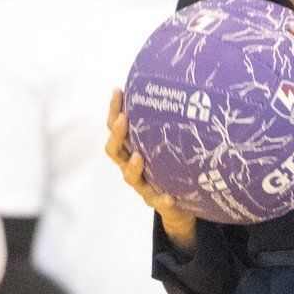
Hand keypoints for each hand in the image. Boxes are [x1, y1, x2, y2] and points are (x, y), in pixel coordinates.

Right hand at [105, 88, 196, 253]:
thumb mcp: (165, 144)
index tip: (118, 90)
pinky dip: (162, 198)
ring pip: (130, 176)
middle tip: (124, 119)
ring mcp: (142, 185)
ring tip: (139, 157)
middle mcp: (131, 165)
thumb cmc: (170, 167)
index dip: (114, 109)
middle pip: (114, 151)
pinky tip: (171, 197)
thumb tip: (179, 89)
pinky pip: (156, 200)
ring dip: (133, 166)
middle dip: (117, 134)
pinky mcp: (155, 201)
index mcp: (131, 149)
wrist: (178, 205)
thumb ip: (165, 124)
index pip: (115, 127)